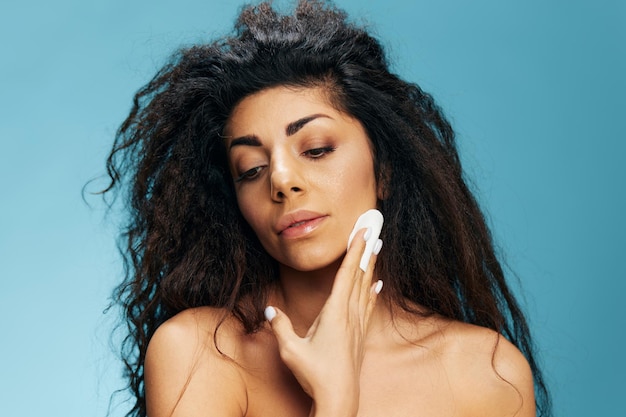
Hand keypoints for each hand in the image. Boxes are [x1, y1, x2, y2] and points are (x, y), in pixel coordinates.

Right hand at [264, 228, 382, 416]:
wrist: (339, 397)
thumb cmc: (315, 374)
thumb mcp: (291, 350)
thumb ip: (281, 327)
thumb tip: (270, 309)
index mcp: (335, 313)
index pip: (346, 274)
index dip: (355, 250)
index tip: (364, 232)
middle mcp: (350, 314)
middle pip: (360, 275)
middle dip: (366, 250)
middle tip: (375, 229)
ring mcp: (358, 324)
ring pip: (366, 288)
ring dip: (371, 267)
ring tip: (377, 249)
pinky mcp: (361, 334)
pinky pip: (369, 305)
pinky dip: (373, 291)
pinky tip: (378, 285)